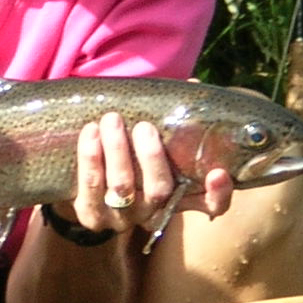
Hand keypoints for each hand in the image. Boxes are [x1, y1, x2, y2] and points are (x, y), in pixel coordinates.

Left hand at [61, 112, 233, 233]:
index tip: (218, 172)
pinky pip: (90, 188)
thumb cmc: (128, 154)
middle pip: (159, 190)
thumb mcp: (152, 140)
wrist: (84, 186)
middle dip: (151, 156)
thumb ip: (172, 119)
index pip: (210, 205)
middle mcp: (152, 211)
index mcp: (176, 195)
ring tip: (111, 119)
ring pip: (122, 186)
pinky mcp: (92, 216)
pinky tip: (91, 132)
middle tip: (144, 126)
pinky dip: (91, 158)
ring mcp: (121, 218)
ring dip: (117, 150)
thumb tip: (191, 85)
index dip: (217, 194)